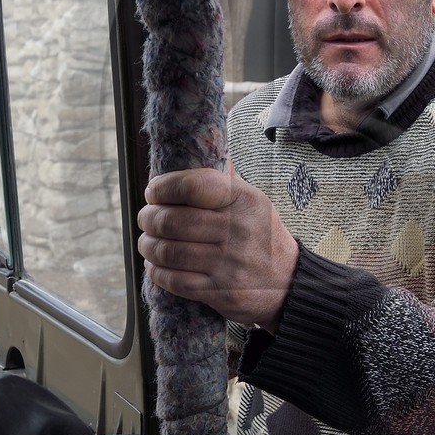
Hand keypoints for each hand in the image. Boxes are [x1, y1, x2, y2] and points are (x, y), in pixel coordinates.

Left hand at [136, 163, 297, 331]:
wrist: (289, 283)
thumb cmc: (262, 235)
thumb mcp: (253, 200)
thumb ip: (225, 178)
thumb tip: (202, 142)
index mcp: (244, 201)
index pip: (192, 186)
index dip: (163, 187)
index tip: (154, 191)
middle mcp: (237, 231)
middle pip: (172, 221)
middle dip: (148, 218)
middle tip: (146, 218)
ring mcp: (229, 264)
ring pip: (168, 251)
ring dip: (148, 245)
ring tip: (147, 241)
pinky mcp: (220, 292)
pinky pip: (175, 280)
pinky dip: (157, 271)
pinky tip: (156, 264)